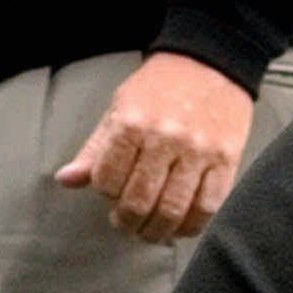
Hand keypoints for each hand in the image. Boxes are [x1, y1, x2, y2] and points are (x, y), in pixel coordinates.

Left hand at [54, 51, 253, 241]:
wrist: (211, 61)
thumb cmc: (161, 86)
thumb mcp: (120, 108)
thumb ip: (96, 148)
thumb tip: (67, 180)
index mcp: (132, 123)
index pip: (106, 181)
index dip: (105, 195)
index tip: (111, 196)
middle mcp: (165, 138)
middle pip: (139, 202)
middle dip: (128, 222)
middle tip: (127, 224)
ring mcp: (198, 151)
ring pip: (172, 210)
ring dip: (157, 231)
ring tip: (151, 231)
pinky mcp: (226, 160)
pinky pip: (207, 206)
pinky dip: (191, 226)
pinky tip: (181, 227)